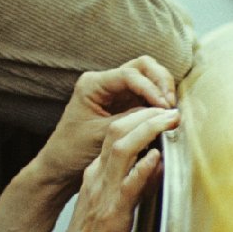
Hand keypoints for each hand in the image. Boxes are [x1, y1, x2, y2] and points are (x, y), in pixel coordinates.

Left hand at [36, 56, 176, 192]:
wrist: (62, 164)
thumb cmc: (74, 150)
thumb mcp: (103, 134)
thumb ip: (130, 120)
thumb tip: (162, 112)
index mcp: (92, 84)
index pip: (129, 74)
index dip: (150, 88)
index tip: (164, 107)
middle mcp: (104, 82)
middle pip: (142, 66)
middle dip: (160, 81)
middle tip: (170, 104)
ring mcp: (116, 91)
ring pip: (147, 76)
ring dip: (162, 89)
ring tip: (170, 109)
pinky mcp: (124, 103)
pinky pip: (147, 93)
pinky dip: (159, 99)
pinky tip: (165, 114)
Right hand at [49, 103, 179, 231]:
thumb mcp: (111, 208)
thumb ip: (131, 185)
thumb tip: (154, 164)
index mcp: (95, 177)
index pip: (115, 136)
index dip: (138, 120)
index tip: (159, 113)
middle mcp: (98, 179)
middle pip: (117, 133)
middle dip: (144, 114)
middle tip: (168, 108)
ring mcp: (104, 194)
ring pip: (122, 149)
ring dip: (147, 130)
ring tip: (167, 119)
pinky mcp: (113, 215)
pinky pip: (128, 185)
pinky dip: (143, 168)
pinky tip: (156, 157)